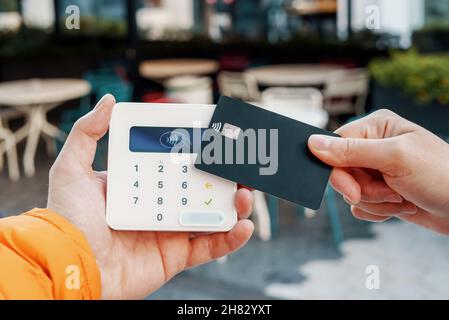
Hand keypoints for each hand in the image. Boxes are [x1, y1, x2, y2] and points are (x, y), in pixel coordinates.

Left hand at [47, 95, 253, 298]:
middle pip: (199, 188)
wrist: (69, 266)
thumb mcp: (72, 168)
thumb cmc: (67, 219)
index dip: (196, 152)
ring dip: (235, 204)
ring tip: (247, 193)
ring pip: (211, 215)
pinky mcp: (175, 256)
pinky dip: (231, 239)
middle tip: (239, 164)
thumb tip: (109, 101)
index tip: (216, 138)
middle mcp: (158, 206)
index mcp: (140, 185)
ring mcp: (169, 232)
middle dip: (223, 177)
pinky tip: (244, 225)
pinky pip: (210, 247)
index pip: (175, 164)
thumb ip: (88, 133)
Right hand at [308, 109, 448, 235]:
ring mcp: (375, 170)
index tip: (353, 190)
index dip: (338, 171)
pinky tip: (400, 206)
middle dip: (363, 189)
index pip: (335, 146)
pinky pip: (359, 205)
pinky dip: (377, 211)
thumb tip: (312, 143)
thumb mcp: (395, 158)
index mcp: (375, 127)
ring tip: (401, 198)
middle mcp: (372, 146)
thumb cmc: (441, 175)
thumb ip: (351, 150)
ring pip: (349, 191)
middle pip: (340, 171)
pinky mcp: (378, 191)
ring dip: (374, 201)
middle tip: (389, 193)